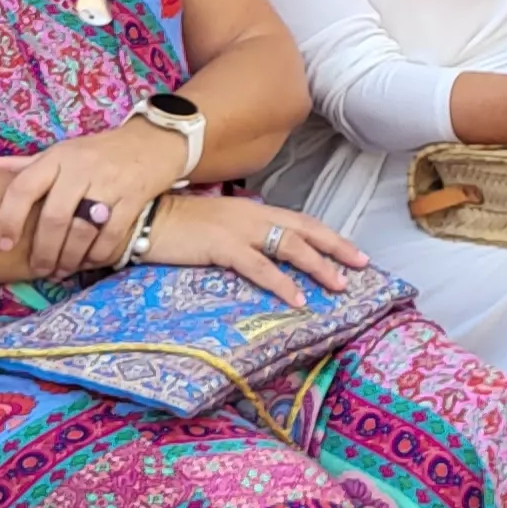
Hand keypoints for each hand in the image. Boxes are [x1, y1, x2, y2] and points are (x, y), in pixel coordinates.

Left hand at [0, 119, 189, 277]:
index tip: (3, 244)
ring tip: (62, 270)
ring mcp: (110, 183)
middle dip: (44, 251)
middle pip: (54, 218)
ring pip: (83, 230)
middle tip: (39, 269)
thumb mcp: (57, 153)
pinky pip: (112, 235)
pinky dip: (98, 255)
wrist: (153, 142)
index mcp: (57, 157)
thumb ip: (18, 165)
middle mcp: (81, 168)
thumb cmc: (95, 152)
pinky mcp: (135, 198)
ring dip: (70, 258)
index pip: (23, 188)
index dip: (8, 219)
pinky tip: (89, 262)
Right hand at [139, 194, 368, 307]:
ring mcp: (239, 228)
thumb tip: (262, 253)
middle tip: (362, 263)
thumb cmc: (177, 225)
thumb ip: (242, 235)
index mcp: (254, 210)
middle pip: (305, 229)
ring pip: (290, 246)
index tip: (352, 250)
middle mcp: (253, 214)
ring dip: (318, 266)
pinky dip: (282, 282)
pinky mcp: (222, 246)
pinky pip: (260, 266)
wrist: (144, 218)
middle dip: (337, 246)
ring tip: (339, 285)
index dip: (328, 236)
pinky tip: (297, 298)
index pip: (301, 221)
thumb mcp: (218, 226)